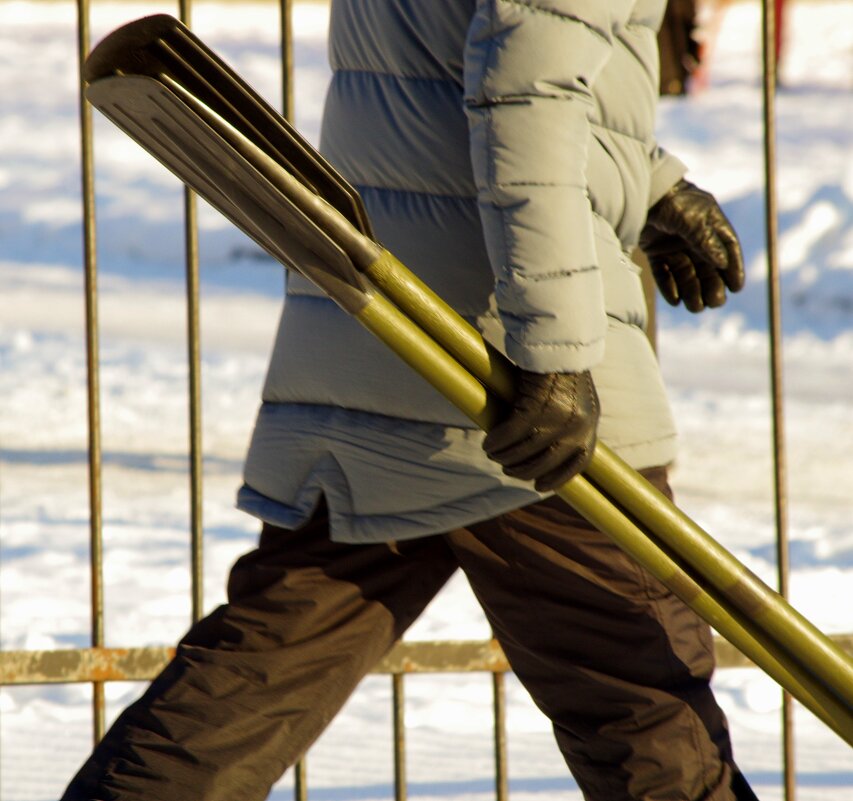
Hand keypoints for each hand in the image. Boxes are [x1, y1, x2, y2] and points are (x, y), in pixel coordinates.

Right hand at [483, 370, 598, 491]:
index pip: (579, 462)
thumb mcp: (577, 399)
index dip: (558, 478)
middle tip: (506, 468)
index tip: (540, 486)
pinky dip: (497, 442)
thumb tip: (547, 447)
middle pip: (545, 462)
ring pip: (524, 451)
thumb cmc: (562, 368)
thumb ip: (570, 422)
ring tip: (493, 453)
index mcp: (589, 425)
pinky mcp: (536, 408)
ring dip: (505, 457)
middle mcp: (577, 427)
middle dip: (522, 470)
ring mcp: (557, 419)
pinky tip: (489, 443)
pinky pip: (511, 434)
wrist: (556, 342)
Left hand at [640, 179, 744, 311]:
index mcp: (712, 225)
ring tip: (695, 307)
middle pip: (708, 268)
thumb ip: (705, 241)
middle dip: (712, 286)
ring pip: (687, 274)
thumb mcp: (691, 219)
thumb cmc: (671, 201)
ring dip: (692, 291)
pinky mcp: (656, 252)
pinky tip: (675, 300)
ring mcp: (675, 246)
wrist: (640, 193)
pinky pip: (665, 274)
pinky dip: (669, 287)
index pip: (728, 250)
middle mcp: (695, 238)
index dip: (733, 269)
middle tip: (715, 302)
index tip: (736, 287)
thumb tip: (723, 265)